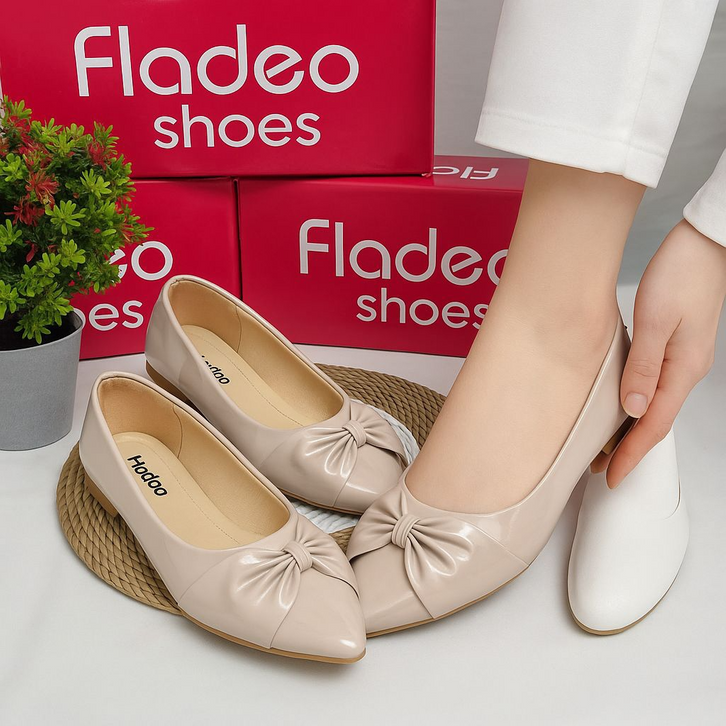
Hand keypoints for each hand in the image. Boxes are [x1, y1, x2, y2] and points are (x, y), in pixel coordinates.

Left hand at [592, 219, 725, 486]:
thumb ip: (644, 366)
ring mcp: (684, 359)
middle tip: (599, 467)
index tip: (611, 476)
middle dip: (628, 448)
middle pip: (655, 421)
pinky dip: (636, 403)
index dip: (631, 454)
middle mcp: (687, 370)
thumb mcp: (656, 320)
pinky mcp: (676, 346)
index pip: (655, 425)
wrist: (704, 242)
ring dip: (630, 427)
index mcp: (684, 369)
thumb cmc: (681, 273)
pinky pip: (655, 386)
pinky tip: (620, 404)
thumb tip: (634, 410)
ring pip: (654, 405)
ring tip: (603, 443)